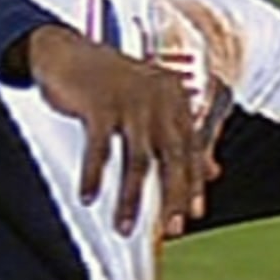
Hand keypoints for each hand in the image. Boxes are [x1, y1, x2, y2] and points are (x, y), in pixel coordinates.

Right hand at [18, 25, 210, 237]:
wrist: (66, 51)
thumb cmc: (110, 84)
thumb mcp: (151, 106)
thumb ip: (180, 136)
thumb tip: (212, 172)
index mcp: (175, 97)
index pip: (191, 147)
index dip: (194, 182)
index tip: (194, 213)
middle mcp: (158, 97)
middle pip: (172, 156)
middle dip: (172, 196)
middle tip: (172, 228)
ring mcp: (129, 99)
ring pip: (137, 159)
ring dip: (131, 197)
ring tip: (125, 225)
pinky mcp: (99, 102)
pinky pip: (100, 148)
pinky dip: (94, 175)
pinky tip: (89, 196)